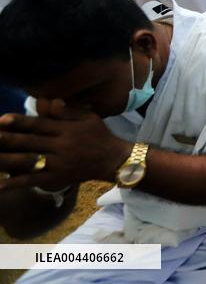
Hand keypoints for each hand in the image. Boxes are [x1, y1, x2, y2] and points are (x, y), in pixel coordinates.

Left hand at [0, 100, 130, 190]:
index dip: (20, 122)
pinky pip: (34, 180)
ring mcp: (59, 163)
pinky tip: (0, 184)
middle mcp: (62, 146)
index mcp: (67, 130)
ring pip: (29, 161)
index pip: (40, 124)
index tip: (2, 119)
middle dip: (8, 140)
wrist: (113, 160)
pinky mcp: (57, 178)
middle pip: (30, 142)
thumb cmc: (99, 135)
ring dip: (6, 160)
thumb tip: (52, 101)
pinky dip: (17, 182)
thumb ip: (68, 111)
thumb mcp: (89, 118)